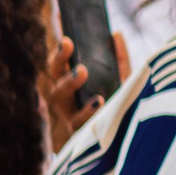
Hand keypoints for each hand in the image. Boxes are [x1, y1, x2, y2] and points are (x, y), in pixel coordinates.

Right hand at [40, 31, 128, 148]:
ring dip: (68, 83)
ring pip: (58, 99)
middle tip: (69, 44)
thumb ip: (119, 59)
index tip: (67, 39)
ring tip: (82, 71)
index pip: (57, 66)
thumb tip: (116, 34)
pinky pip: (77, 122)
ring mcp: (69, 117)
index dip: (59, 53)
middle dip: (58, 61)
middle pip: (52, 76)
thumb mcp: (122, 80)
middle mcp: (64, 101)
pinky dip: (87, 111)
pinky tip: (99, 101)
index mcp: (70, 87)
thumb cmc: (118, 106)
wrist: (123, 140)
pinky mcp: (79, 133)